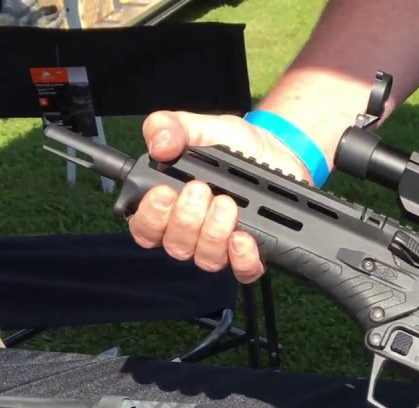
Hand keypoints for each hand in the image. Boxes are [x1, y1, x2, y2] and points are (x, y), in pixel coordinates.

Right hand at [129, 111, 306, 282]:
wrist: (273, 147)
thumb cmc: (229, 142)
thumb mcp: (196, 126)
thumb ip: (168, 127)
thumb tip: (159, 145)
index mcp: (168, 208)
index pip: (145, 229)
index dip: (150, 217)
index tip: (164, 192)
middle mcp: (191, 233)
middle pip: (176, 247)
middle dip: (187, 219)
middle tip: (201, 190)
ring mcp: (221, 246)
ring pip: (207, 259)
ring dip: (213, 233)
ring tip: (226, 203)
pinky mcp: (251, 252)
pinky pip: (242, 271)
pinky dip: (242, 258)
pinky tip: (243, 237)